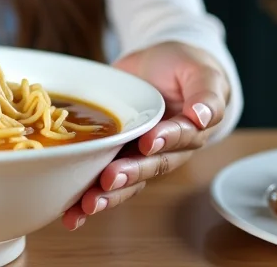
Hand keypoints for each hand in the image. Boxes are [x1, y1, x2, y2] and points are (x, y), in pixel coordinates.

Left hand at [62, 41, 231, 229]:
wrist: (161, 62)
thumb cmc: (185, 68)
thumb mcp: (201, 73)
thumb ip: (206, 94)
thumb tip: (202, 116)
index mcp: (189, 130)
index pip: (179, 138)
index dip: (164, 141)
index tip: (147, 142)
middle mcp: (165, 149)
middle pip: (150, 166)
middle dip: (129, 175)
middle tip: (108, 179)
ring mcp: (138, 154)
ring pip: (128, 181)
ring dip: (108, 196)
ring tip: (87, 206)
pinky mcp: (115, 153)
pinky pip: (103, 178)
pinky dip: (86, 197)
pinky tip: (70, 213)